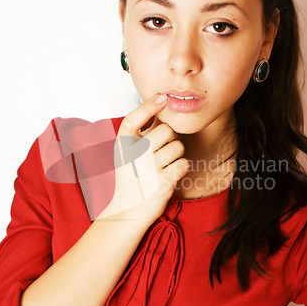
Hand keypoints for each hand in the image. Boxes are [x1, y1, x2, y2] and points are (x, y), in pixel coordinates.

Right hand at [98, 94, 189, 224]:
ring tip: (165, 165)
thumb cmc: (132, 175)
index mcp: (123, 144)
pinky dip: (181, 168)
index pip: (133, 118)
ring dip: (177, 154)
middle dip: (171, 137)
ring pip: (178, 146)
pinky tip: (170, 174)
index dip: (149, 105)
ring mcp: (147, 169)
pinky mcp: (161, 183)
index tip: (162, 97)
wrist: (128, 208)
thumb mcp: (128, 151)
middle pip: (166, 130)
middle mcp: (133, 155)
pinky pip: (184, 164)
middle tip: (162, 150)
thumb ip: (142, 131)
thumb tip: (161, 104)